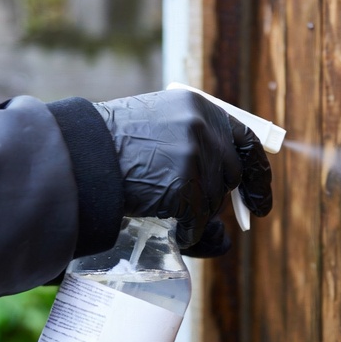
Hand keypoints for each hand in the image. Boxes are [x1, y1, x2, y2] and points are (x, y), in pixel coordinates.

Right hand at [94, 90, 271, 250]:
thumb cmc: (111, 147)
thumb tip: (229, 224)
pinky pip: (196, 223)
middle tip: (200, 214)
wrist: (80, 155)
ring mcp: (195, 157)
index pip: (246, 141)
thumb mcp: (159, 130)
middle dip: (218, 199)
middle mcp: (203, 128)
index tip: (260, 203)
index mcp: (200, 108)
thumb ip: (195, 151)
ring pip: (213, 203)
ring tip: (164, 211)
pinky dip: (186, 233)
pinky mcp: (184, 186)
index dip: (258, 175)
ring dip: (194, 216)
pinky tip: (169, 230)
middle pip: (229, 176)